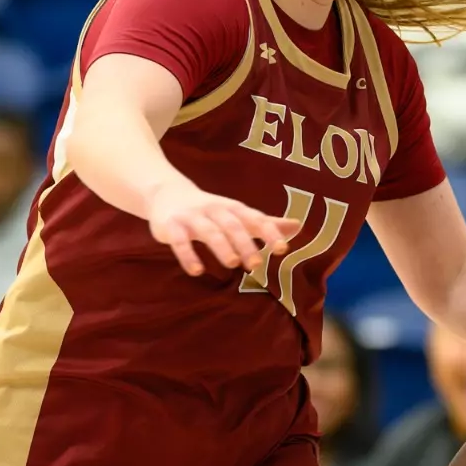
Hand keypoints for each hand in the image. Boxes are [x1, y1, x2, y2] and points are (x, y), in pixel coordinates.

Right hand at [144, 179, 299, 278]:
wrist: (168, 194)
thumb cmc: (212, 210)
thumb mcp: (239, 215)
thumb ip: (266, 224)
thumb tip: (298, 226)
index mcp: (234, 209)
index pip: (255, 219)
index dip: (269, 232)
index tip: (282, 249)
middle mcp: (215, 210)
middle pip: (232, 226)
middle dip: (245, 243)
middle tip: (256, 264)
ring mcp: (192, 217)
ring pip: (208, 231)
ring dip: (221, 247)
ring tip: (232, 264)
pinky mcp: (172, 226)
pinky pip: (180, 241)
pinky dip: (187, 255)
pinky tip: (197, 271)